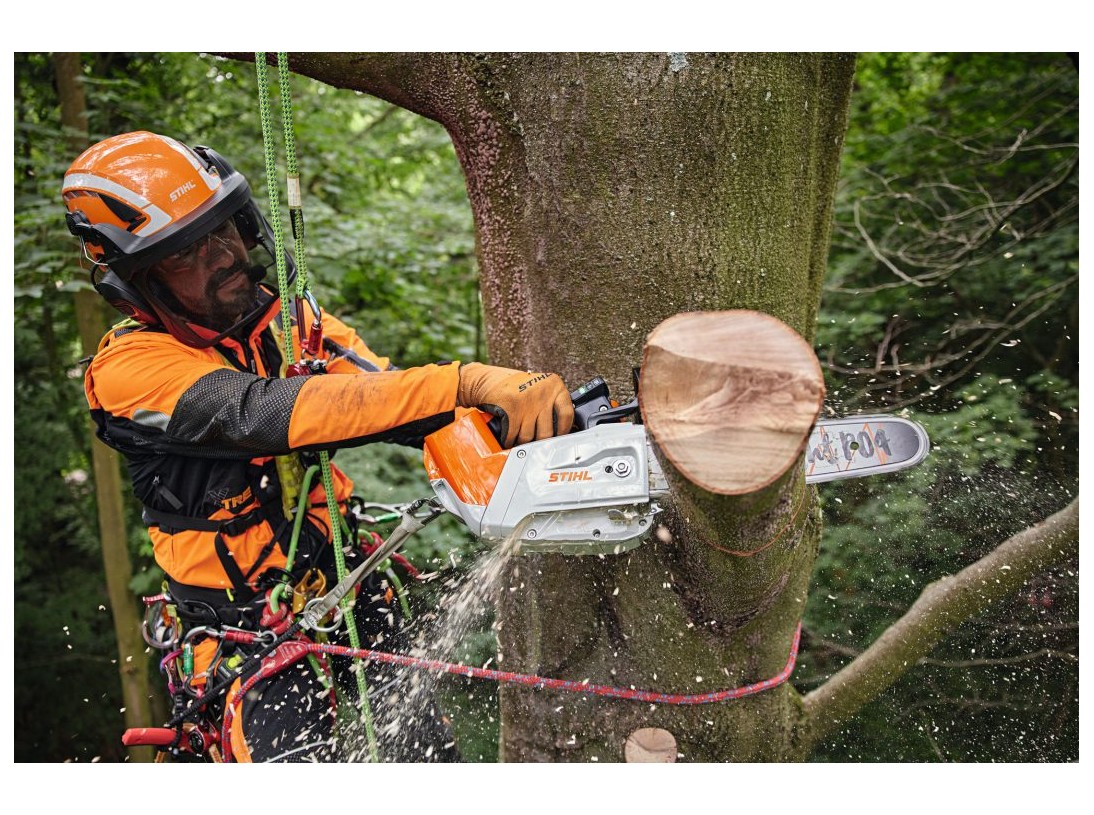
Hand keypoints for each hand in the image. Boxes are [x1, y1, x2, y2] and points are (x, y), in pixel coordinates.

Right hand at [457, 362, 573, 447]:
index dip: (564, 430)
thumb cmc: (514, 386)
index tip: (559, 437)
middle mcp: (543, 392)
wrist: (486, 379)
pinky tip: (509, 440)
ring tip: (521, 442)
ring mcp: (528, 402)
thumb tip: (562, 429)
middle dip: (539, 442)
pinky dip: (510, 442)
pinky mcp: (512, 410)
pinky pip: (514, 436)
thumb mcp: (539, 387)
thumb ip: (551, 402)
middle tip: (536, 444)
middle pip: (547, 432)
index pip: (567, 414)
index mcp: (554, 385)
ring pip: (529, 436)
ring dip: (523, 443)